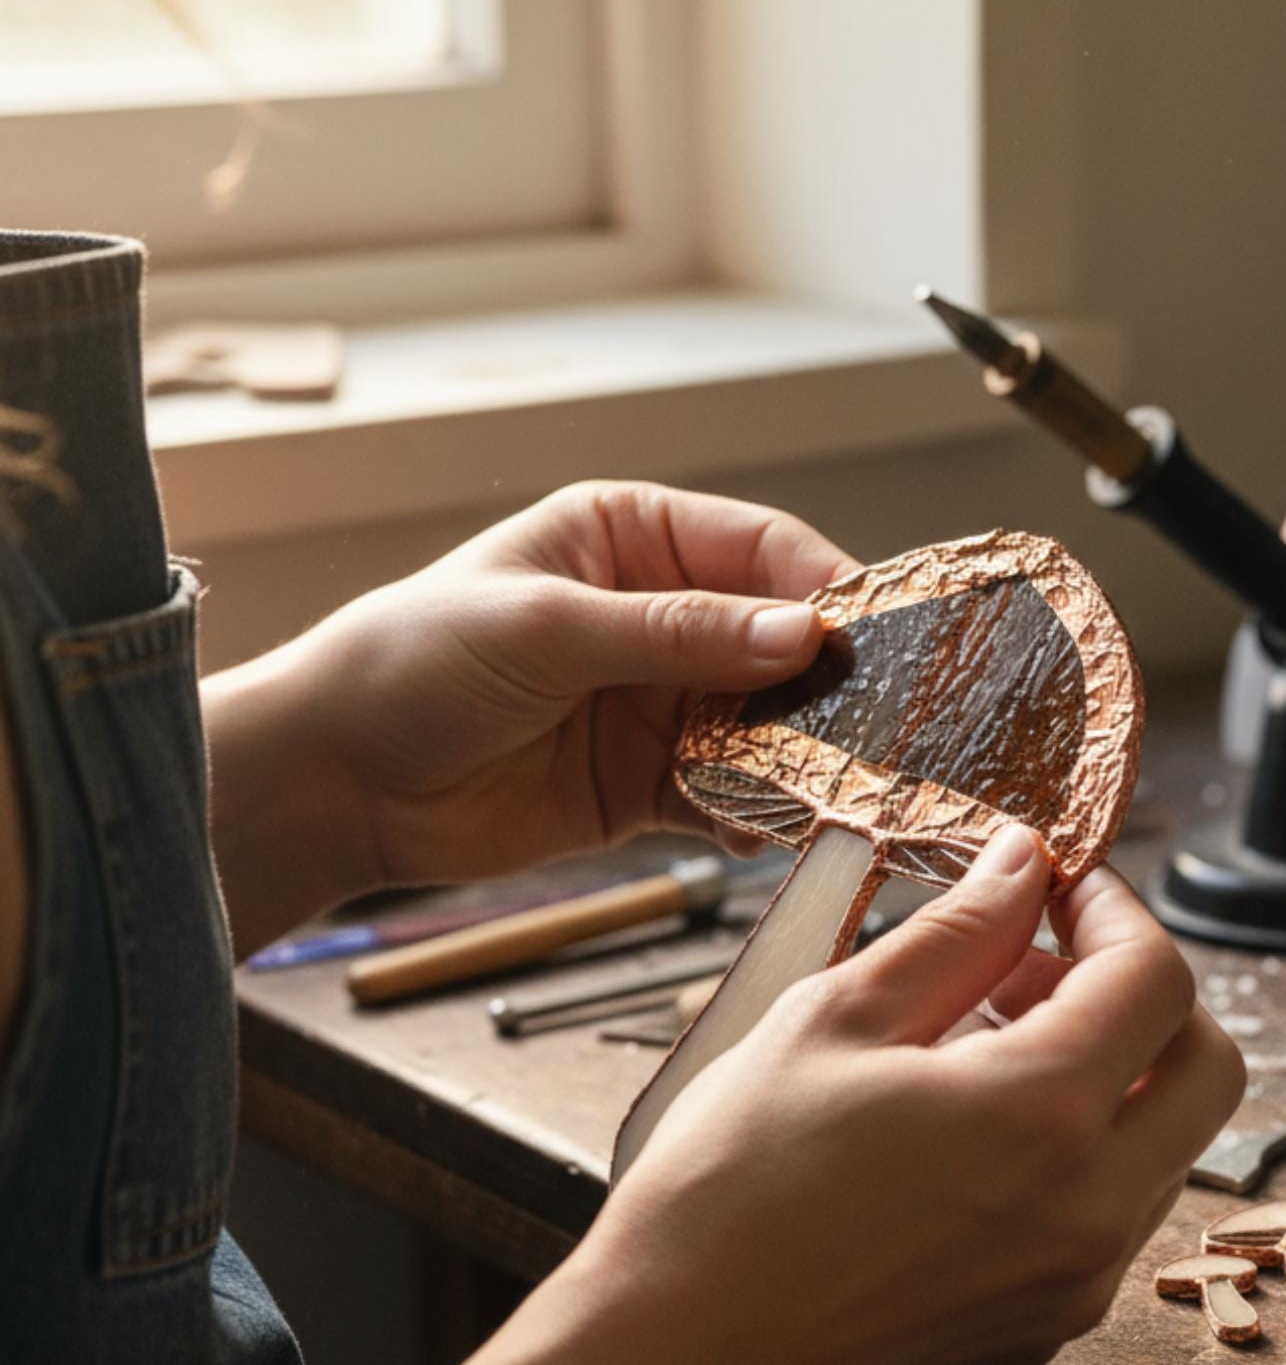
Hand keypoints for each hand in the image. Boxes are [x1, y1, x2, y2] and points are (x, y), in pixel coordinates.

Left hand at [264, 483, 854, 893]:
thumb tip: (801, 634)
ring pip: (762, 721)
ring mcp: (656, 703)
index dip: (820, 587)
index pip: (757, 549)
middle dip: (822, 680)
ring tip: (836, 783)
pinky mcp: (646, 783)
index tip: (865, 634)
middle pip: (775, 639)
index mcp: (629, 538)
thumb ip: (677, 634)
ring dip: (798, 752)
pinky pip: (727, 793)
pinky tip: (771, 826)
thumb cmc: (407, 664)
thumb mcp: (546, 629)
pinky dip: (755, 811)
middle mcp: (657, 615)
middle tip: (876, 719)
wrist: (331, 783)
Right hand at [585, 826, 1244, 1364]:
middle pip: (1208, 1068)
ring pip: (1165, 1145)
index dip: (1114, 910)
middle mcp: (1089, 1211)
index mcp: (1041, 1116)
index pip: (1158, 980)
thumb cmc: (732, 1190)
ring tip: (979, 1044)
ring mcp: (1074, 1284)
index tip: (1057, 885)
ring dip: (1111, 1072)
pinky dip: (1078, 1150)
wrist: (676, 1363)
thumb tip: (1022, 865)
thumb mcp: (837, 1018)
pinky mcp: (1042, 1329)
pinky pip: (1111, 1215)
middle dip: (1144, 991)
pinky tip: (969, 1130)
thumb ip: (957, 932)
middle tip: (1037, 962)